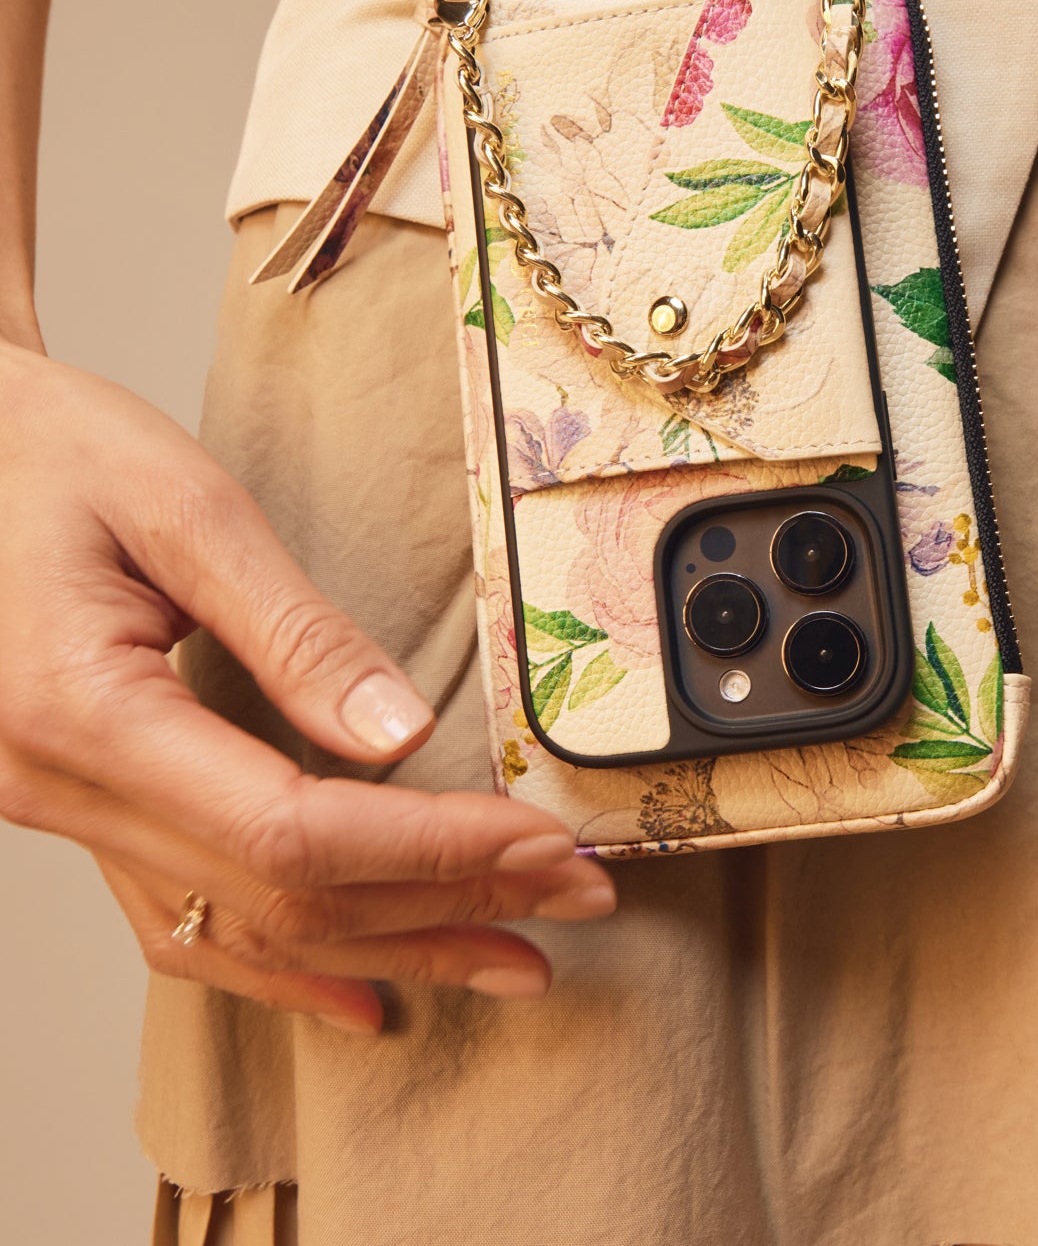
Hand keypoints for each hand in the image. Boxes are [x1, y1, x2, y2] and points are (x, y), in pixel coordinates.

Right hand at [0, 340, 614, 1032]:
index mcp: (85, 712)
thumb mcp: (183, 509)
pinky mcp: (89, 809)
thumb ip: (293, 632)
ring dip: (393, 950)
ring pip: (246, 932)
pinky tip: (366, 992)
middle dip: (448, 901)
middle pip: (286, 897)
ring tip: (513, 958)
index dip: (433, 847)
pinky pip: (186, 925)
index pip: (293, 831)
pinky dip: (287, 969)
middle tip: (574, 894)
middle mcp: (65, 791)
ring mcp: (67, 816)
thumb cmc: (52, 455)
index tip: (543, 842)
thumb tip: (399, 736)